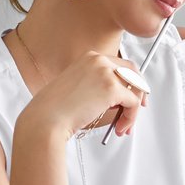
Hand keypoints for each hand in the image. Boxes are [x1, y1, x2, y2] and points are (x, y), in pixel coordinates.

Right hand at [25, 51, 148, 138]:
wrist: (45, 120)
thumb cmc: (55, 110)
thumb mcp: (77, 87)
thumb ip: (97, 86)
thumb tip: (117, 98)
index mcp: (89, 57)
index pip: (120, 64)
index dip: (131, 80)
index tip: (133, 94)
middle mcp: (98, 60)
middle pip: (133, 71)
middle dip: (139, 91)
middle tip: (138, 107)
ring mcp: (106, 72)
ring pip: (136, 88)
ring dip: (133, 109)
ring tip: (122, 125)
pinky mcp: (112, 88)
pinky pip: (133, 103)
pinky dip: (131, 118)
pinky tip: (120, 127)